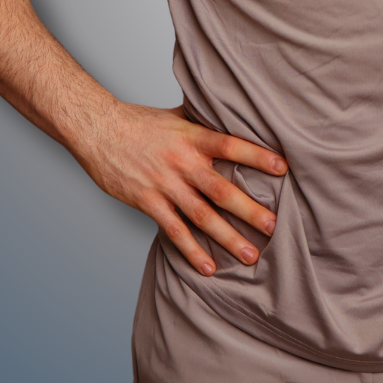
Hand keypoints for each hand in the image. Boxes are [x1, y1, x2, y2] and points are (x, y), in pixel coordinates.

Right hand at [72, 102, 286, 276]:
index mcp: (193, 137)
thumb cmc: (139, 122)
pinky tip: (208, 266)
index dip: (257, 156)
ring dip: (228, 237)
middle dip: (250, 210)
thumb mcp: (177, 116)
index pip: (232, 145)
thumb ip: (204, 122)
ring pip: (202, 216)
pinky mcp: (148, 202)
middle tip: (274, 227)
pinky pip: (174, 231)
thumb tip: (232, 116)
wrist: (99, 130)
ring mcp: (165, 184)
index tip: (283, 168)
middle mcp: (182, 162)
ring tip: (250, 255)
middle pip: (222, 190)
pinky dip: (192, 250)